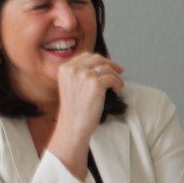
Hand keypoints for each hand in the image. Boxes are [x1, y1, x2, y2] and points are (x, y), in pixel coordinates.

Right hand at [47, 53, 123, 179]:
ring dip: (115, 75)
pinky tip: (117, 90)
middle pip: (97, 58)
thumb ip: (78, 74)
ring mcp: (84, 75)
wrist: (72, 126)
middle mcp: (73, 69)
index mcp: (64, 68)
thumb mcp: (69, 85)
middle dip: (110, 64)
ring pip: (107, 67)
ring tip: (118, 84)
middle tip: (119, 71)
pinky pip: (113, 78)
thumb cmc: (73, 110)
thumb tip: (99, 66)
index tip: (107, 66)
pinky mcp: (96, 84)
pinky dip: (118, 83)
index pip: (85, 56)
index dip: (99, 60)